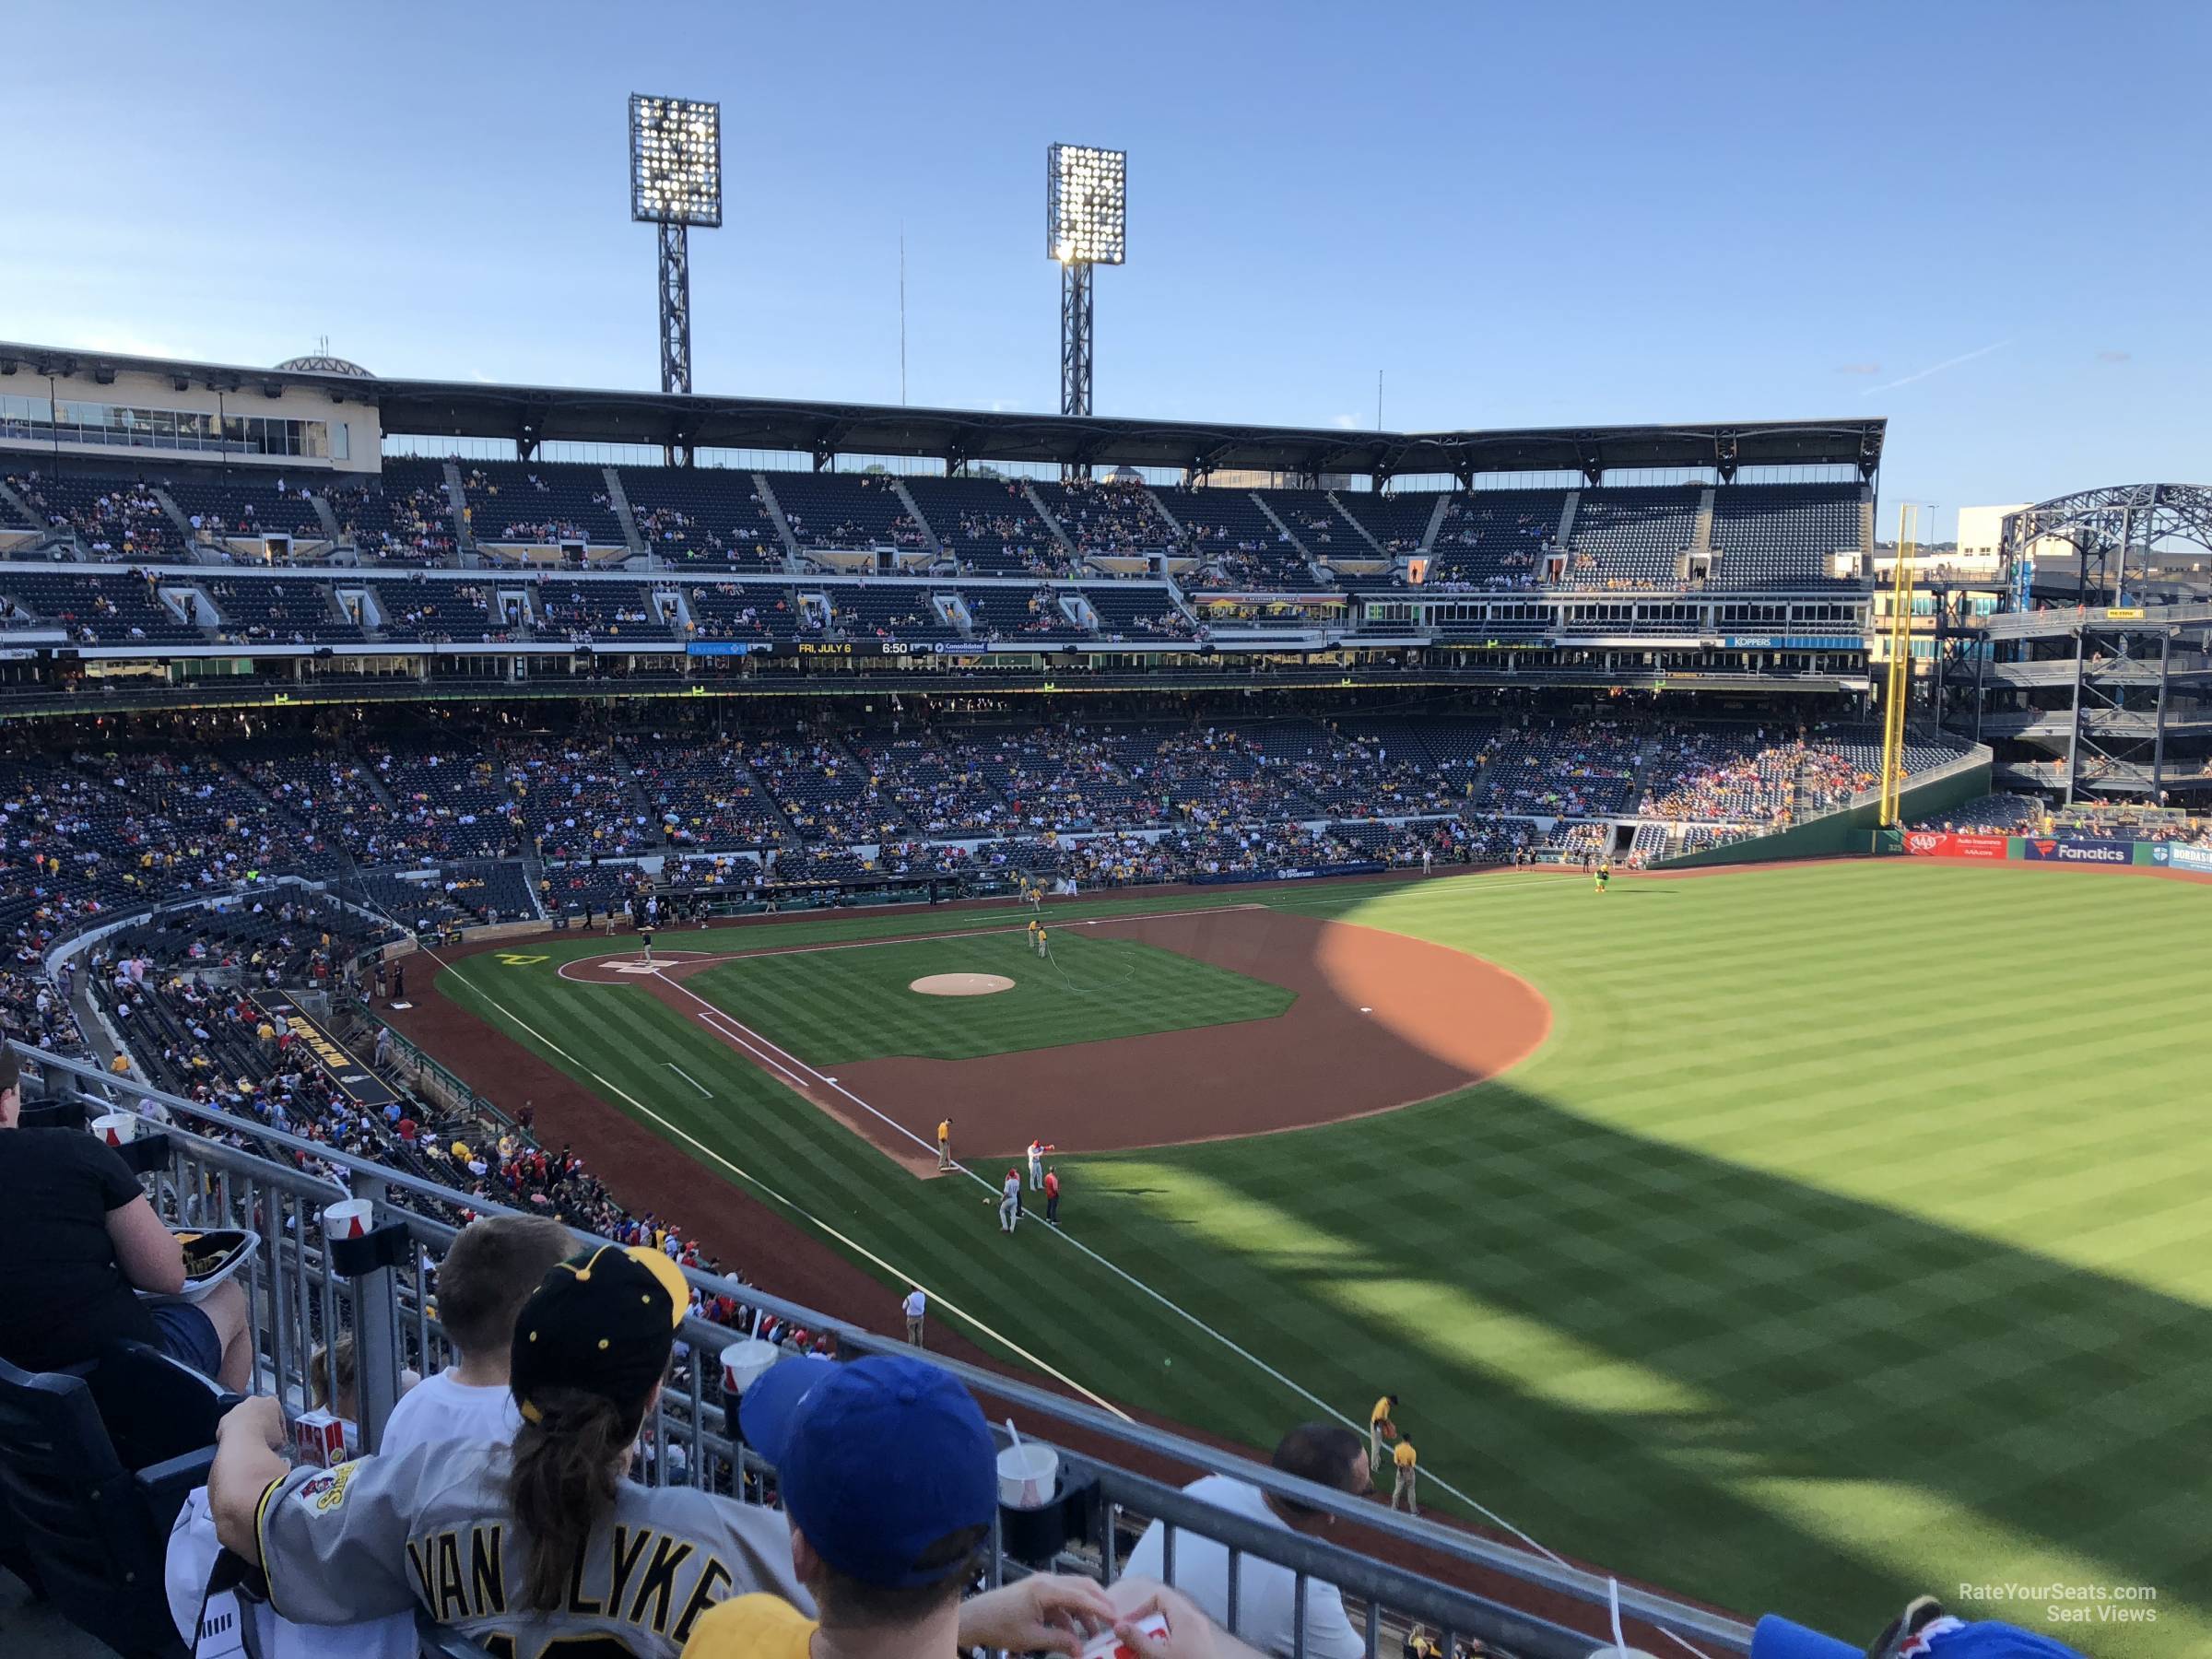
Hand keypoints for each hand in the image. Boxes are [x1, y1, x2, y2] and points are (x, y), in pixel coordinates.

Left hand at [219, 1393, 289, 1453]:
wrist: (242, 1442)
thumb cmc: (265, 1437)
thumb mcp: (280, 1439)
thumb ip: (278, 1436)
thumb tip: (275, 1443)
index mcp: (271, 1402)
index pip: (278, 1415)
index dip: (279, 1429)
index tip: (278, 1441)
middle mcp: (254, 1400)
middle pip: (259, 1413)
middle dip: (261, 1424)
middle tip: (263, 1440)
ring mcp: (237, 1408)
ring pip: (244, 1419)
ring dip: (246, 1429)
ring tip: (248, 1444)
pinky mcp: (224, 1419)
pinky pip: (231, 1427)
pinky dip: (234, 1435)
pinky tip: (237, 1445)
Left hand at [958, 1573, 1118, 1655]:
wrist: (976, 1619)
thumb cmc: (1000, 1626)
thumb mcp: (1032, 1639)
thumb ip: (1060, 1641)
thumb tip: (1081, 1650)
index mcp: (1046, 1589)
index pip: (1082, 1596)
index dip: (1101, 1608)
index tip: (1117, 1619)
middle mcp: (1047, 1581)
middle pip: (1082, 1587)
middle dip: (1099, 1603)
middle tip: (1114, 1620)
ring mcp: (1042, 1585)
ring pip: (1074, 1594)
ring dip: (1085, 1612)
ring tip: (1094, 1634)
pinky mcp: (1038, 1593)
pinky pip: (1062, 1601)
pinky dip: (1071, 1615)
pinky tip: (1074, 1633)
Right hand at [1105, 1580, 1264, 1658]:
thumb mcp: (1157, 1658)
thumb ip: (1138, 1641)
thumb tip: (1118, 1626)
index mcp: (1185, 1617)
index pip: (1159, 1596)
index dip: (1141, 1608)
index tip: (1129, 1626)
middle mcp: (1195, 1619)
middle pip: (1165, 1611)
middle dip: (1147, 1626)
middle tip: (1134, 1642)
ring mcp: (1201, 1632)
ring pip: (1173, 1626)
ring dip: (1156, 1637)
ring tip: (1146, 1653)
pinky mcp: (1204, 1645)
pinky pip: (1181, 1636)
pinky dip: (1168, 1644)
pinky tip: (1162, 1657)